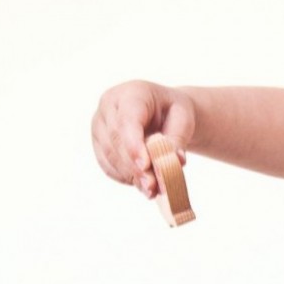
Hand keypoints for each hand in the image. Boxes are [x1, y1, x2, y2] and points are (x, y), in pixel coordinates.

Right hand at [91, 81, 195, 197]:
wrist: (163, 113)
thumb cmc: (173, 113)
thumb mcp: (184, 121)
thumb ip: (178, 140)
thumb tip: (176, 161)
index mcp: (132, 93)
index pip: (127, 119)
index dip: (134, 144)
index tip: (145, 165)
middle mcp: (109, 105)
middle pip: (116, 139)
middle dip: (134, 166)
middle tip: (153, 186)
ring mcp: (100, 123)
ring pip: (109, 154)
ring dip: (130, 175)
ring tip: (151, 190)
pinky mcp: (99, 142)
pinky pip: (107, 164)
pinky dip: (124, 177)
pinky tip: (141, 184)